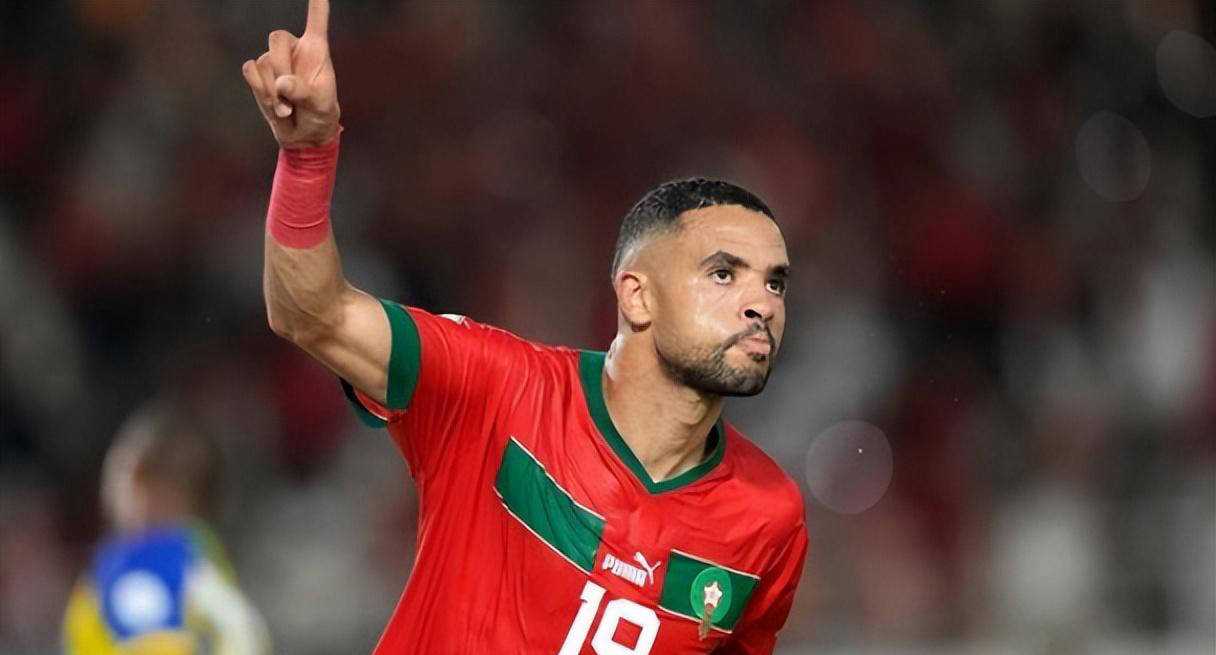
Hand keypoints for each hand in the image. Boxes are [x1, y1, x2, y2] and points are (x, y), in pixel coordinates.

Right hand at [242, 0, 339, 147]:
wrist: (304, 133)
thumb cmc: (319, 113)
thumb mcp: (320, 104)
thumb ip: (303, 91)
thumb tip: (282, 83)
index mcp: (316, 49)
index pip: (317, 19)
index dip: (316, 3)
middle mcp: (293, 48)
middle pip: (277, 38)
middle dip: (282, 68)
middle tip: (291, 95)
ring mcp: (273, 59)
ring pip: (263, 61)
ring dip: (273, 90)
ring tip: (288, 107)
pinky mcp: (258, 72)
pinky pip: (250, 71)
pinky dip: (260, 90)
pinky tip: (275, 105)